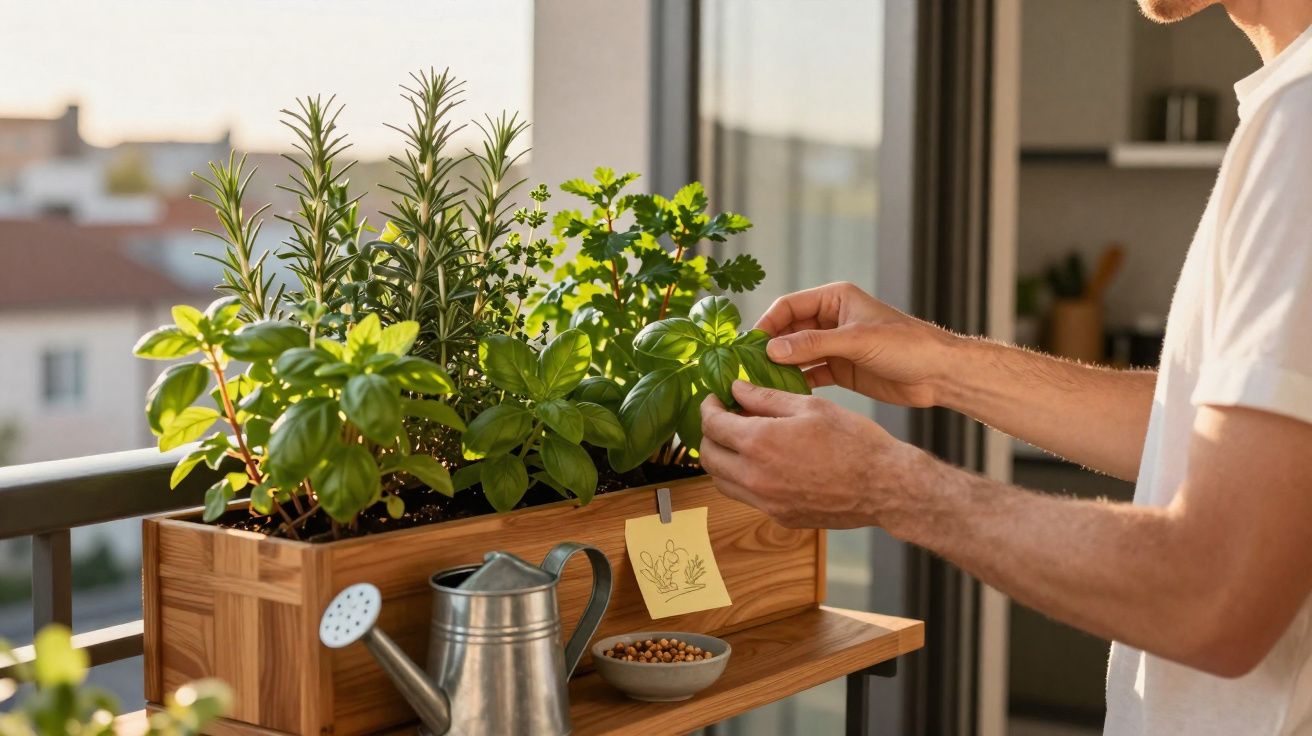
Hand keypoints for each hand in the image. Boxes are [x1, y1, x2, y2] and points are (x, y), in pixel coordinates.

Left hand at [698, 380, 930, 529]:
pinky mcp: (779, 517)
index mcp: (760, 443)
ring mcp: (766, 502)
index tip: (715, 399)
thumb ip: (765, 397)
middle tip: (724, 419)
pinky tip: (764, 462)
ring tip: (742, 440)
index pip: (712, 425)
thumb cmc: (854, 441)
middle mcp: (755, 477)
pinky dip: (743, 479)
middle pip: (708, 456)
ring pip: (721, 482)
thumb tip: (736, 387)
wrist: (885, 486)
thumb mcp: (809, 407)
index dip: (708, 407)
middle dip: (709, 434)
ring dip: (723, 459)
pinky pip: (746, 497)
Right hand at [757, 281, 957, 407]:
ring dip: (780, 367)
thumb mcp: (856, 340)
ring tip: (759, 384)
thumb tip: (772, 349)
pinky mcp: (840, 369)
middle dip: (769, 348)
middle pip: (788, 331)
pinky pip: (809, 374)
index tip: (749, 345)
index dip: (767, 323)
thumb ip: (813, 344)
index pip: (789, 306)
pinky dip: (796, 382)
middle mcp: (831, 320)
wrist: (938, 374)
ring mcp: (834, 346)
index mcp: (835, 299)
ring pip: (796, 354)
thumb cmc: (905, 345)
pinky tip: (783, 393)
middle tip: (748, 368)